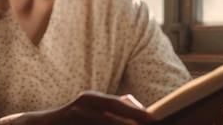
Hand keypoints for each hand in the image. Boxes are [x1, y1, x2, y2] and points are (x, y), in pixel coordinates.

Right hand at [0, 91, 153, 124]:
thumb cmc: (72, 118)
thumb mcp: (90, 108)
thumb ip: (111, 107)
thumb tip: (138, 106)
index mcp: (92, 99)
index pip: (118, 104)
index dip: (137, 112)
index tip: (155, 119)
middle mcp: (83, 104)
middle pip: (111, 113)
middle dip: (130, 120)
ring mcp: (74, 116)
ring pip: (101, 123)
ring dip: (118, 124)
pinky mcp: (67, 124)